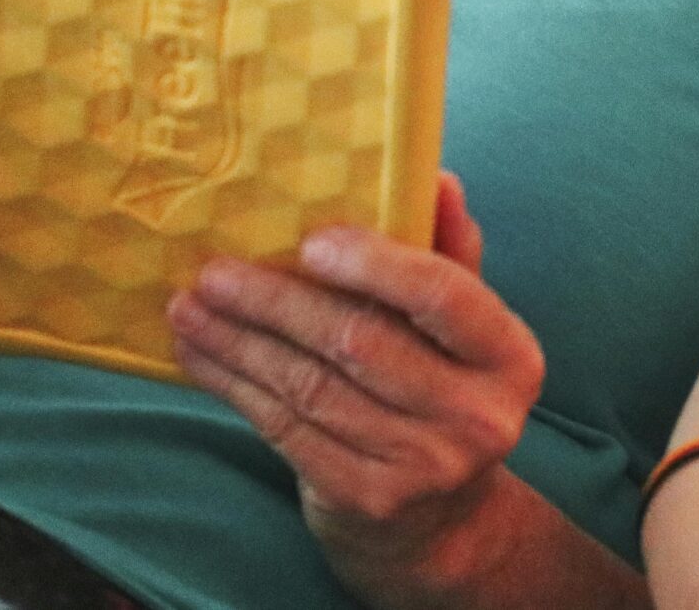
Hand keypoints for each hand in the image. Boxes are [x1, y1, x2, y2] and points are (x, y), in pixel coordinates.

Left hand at [169, 172, 545, 604]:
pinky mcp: (365, 498)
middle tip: (215, 270)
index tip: (312, 241)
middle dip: (277, 302)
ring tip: (189, 306)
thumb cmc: (441, 392)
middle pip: (359, 343)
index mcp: (509, 356)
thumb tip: (435, 175)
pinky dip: (234, 387)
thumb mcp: (463, 328)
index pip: (443, 296)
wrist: (438, 523)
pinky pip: (285, 429)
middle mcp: (477, 416)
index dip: (376, 265)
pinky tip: (199, 355)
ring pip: (311, 387)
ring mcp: (422, 466)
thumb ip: (448, 254)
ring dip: (239, 342)